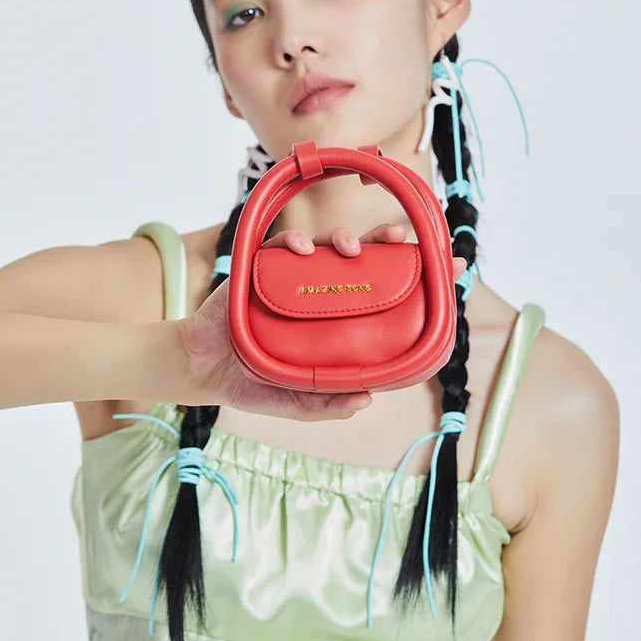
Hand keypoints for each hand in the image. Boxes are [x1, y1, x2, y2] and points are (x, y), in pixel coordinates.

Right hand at [177, 223, 468, 421]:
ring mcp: (289, 277)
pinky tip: (300, 249)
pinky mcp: (259, 267)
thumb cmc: (251, 382)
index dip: (404, 276)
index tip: (439, 268)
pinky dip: (291, 243)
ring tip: (352, 248)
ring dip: (341, 239)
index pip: (374, 290)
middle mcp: (315, 291)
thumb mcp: (294, 401)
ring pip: (323, 245)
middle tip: (399, 238)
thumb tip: (366, 400)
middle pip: (355, 258)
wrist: (201, 370)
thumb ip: (325, 402)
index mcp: (329, 316)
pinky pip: (278, 246)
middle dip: (381, 242)